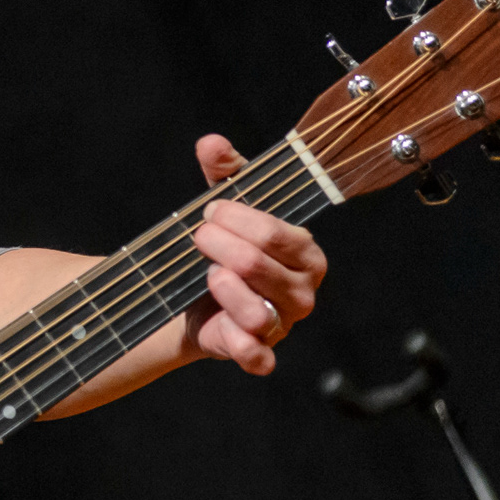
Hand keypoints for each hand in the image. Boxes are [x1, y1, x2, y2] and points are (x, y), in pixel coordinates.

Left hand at [183, 134, 327, 375]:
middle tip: (197, 236)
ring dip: (225, 290)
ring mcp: (282, 325)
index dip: (238, 219)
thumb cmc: (223, 246)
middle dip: (220, 246)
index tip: (208, 211)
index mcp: (304, 253)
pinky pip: (257, 357)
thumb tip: (210, 142)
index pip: (277, 233)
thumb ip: (223, 172)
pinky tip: (219, 324)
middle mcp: (301, 291)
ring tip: (206, 273)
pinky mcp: (259, 354)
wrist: (195, 298)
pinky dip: (239, 345)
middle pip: (261, 266)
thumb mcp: (224, 206)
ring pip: (259, 312)